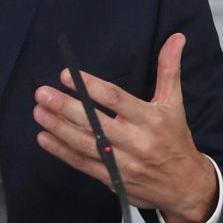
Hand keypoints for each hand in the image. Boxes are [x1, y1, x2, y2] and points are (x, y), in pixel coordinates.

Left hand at [32, 33, 217, 222]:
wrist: (184, 185)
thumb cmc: (175, 138)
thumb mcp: (174, 103)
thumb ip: (169, 70)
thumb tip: (176, 37)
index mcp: (150, 119)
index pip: (116, 99)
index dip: (90, 87)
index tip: (67, 75)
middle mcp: (136, 141)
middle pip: (95, 123)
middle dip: (66, 107)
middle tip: (42, 93)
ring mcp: (122, 163)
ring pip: (85, 144)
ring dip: (58, 128)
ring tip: (38, 111)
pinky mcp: (112, 178)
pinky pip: (83, 164)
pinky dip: (61, 151)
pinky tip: (44, 137)